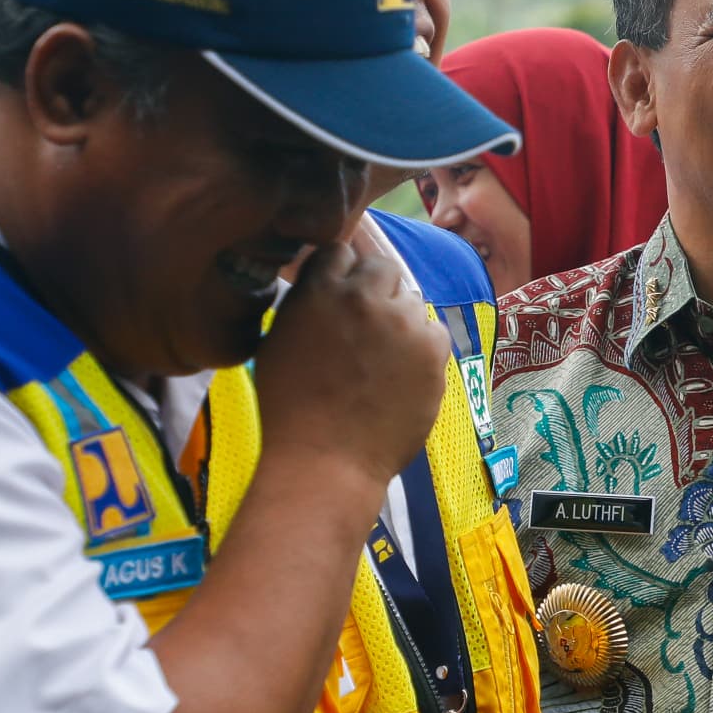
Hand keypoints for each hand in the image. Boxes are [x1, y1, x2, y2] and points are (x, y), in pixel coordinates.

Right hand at [258, 229, 448, 489]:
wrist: (326, 460)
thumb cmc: (291, 409)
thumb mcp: (278, 342)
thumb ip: (304, 304)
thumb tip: (321, 287)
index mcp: (319, 290)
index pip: (340, 251)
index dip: (342, 274)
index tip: (342, 296)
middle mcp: (363, 297)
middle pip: (382, 268)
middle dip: (375, 291)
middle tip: (367, 327)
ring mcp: (402, 322)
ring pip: (411, 301)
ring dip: (400, 320)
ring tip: (383, 359)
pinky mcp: (433, 350)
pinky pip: (434, 331)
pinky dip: (423, 348)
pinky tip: (402, 375)